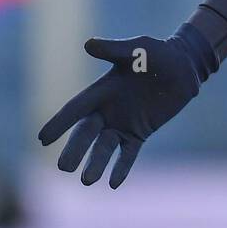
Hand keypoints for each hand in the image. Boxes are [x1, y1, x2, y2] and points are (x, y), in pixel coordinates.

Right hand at [38, 33, 203, 188]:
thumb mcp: (137, 49)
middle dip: (75, 149)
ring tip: (87, 180)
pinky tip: (113, 183)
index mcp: (102, 90)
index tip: (42, 140)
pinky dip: (121, 167)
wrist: (184, 66)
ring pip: (104, 147)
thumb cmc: (158, 53)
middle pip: (86, 133)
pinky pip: (128, 153)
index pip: (76, 109)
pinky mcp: (140, 132)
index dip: (60, 123)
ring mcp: (123, 122)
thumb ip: (114, 50)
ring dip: (96, 163)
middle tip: (64, 168)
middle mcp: (108, 109)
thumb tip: (87, 44)